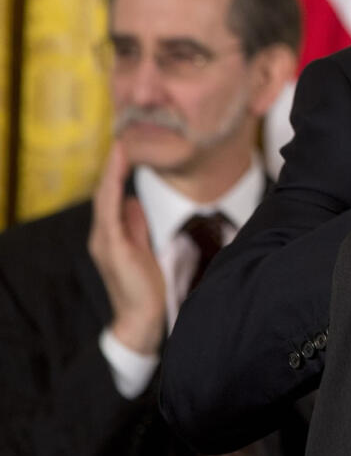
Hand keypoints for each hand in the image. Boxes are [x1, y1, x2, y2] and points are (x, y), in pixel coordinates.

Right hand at [87, 144, 165, 354]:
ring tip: (121, 149)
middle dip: (113, 166)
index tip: (126, 149)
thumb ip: (135, 225)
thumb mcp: (141, 246)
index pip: (111, 197)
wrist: (141, 316)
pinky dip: (115, 194)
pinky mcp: (113, 249)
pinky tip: (120, 179)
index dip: (117, 172)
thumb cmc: (143, 283)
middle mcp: (102, 235)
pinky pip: (111, 215)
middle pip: (105, 193)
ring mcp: (104, 242)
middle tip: (123, 139)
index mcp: (110, 234)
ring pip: (105, 200)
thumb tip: (134, 201)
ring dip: (112, 173)